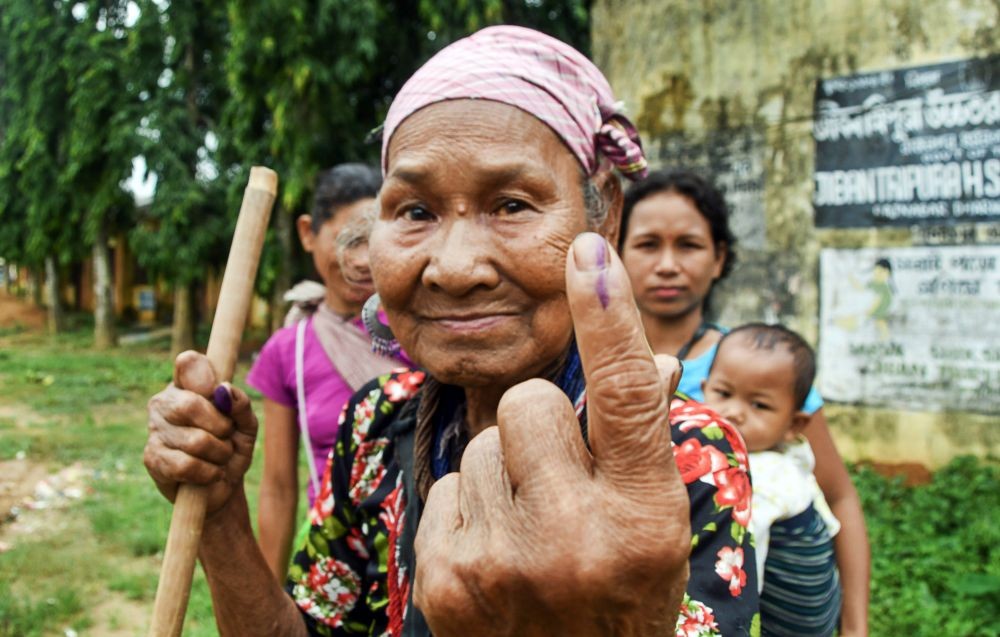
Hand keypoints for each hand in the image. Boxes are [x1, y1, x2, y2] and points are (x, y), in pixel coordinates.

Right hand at [144, 351, 258, 515]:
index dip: (205, 375)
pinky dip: (208, 472)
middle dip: (221, 427)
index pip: (188, 363)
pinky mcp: (152, 459)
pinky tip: (210, 473)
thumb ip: (241, 405)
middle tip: (227, 436)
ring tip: (219, 457)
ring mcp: (155, 430)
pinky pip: (186, 465)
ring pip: (195, 440)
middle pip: (191, 405)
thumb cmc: (232, 446)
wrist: (222, 485)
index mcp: (187, 385)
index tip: (218, 391)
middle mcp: (165, 402)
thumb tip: (224, 389)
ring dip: (220, 454)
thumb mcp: (246, 425)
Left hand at [414, 233, 689, 636]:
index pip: (624, 396)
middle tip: (564, 485)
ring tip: (534, 535)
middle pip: (531, 402)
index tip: (589, 250)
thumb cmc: (623, 603)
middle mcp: (572, 539)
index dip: (609, 314)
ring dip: (509, 473)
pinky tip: (500, 560)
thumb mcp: (656, 530)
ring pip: (485, 442)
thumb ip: (643, 442)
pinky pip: (452, 484)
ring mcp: (500, 562)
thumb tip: (651, 354)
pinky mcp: (444, 579)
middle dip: (545, 426)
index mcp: (643, 521)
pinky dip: (475, 511)